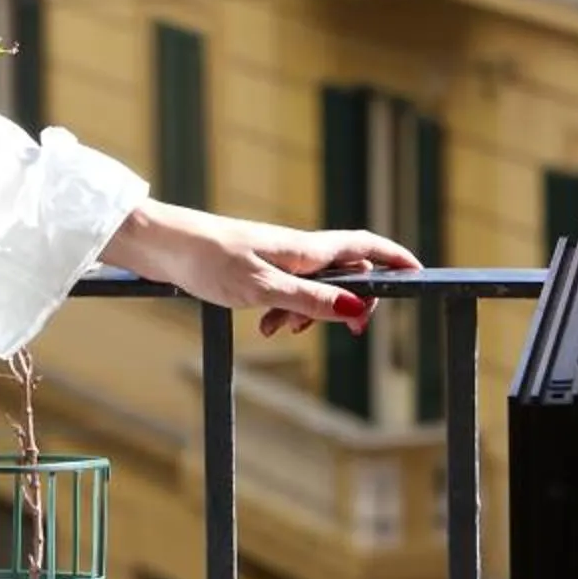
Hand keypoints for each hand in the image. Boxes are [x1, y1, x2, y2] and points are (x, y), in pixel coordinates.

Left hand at [100, 200, 420, 338]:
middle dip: (348, 304)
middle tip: (348, 333)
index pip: (362, 246)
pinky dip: (284, 312)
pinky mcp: (253, 270)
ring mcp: (274, 259)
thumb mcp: (261, 288)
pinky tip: (264, 327)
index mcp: (303, 248)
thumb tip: (357, 308)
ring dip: (308, 315)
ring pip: (313, 289)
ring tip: (276, 331)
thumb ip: (309, 300)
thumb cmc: (206, 260)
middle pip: (344, 273)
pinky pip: (286, 294)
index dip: (393, 257)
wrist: (158, 246)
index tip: (419, 272)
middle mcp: (294, 249)